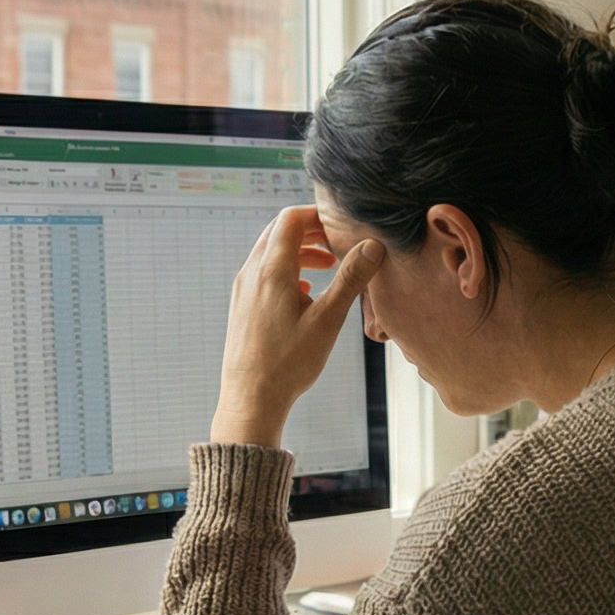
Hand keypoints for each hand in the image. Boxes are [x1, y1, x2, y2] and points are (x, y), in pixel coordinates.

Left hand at [211, 208, 382, 447]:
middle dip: (309, 231)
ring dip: (299, 251)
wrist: (251, 399)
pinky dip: (286, 270)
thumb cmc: (288, 363)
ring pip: (270, 252)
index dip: (316, 215)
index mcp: (271, 271)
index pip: (290, 219)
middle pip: (278, 231)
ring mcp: (243, 290)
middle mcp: (251, 274)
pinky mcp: (241, 306)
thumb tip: (373, 247)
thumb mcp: (327, 320)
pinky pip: (263, 273)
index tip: (340, 224)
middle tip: (337, 242)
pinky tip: (304, 292)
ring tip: (327, 266)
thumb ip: (350, 280)